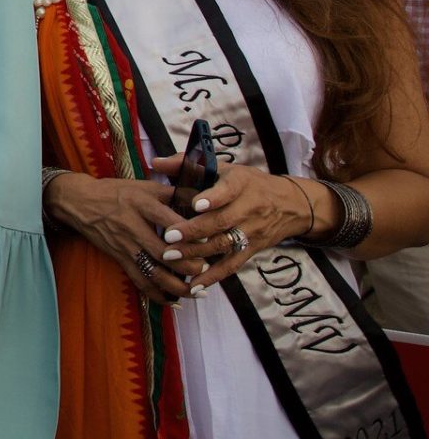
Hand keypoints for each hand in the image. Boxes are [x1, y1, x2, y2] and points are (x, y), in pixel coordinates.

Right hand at [44, 171, 198, 302]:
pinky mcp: (119, 259)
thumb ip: (171, 193)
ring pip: (153, 272)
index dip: (191, 234)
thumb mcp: (142, 185)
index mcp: (141, 204)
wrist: (79, 202)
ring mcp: (125, 246)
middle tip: (206, 267)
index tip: (210, 240)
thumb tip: (201, 200)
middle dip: (188, 265)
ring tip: (197, 291)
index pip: (170, 222)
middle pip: (164, 252)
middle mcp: (133, 226)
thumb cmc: (115, 191)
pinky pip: (139, 282)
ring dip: (177, 286)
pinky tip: (174, 302)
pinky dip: (157, 295)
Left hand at [151, 158, 312, 292]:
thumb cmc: (247, 183)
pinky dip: (214, 276)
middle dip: (194, 231)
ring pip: (225, 245)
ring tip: (171, 257)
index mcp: (240, 184)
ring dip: (197, 253)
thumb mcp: (223, 167)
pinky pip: (232, 265)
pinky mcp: (253, 250)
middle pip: (222, 222)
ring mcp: (252, 231)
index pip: (228, 191)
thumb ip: (187, 164)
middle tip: (169, 237)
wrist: (290, 205)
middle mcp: (249, 208)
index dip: (213, 198)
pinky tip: (194, 284)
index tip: (194, 205)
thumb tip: (156, 163)